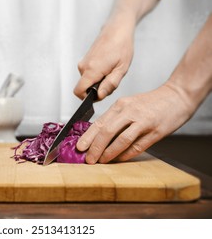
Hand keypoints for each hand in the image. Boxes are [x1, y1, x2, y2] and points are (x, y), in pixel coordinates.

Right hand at [73, 20, 133, 100]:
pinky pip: (89, 74)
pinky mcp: (85, 60)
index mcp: (92, 70)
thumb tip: (99, 96)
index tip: (101, 94)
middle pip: (85, 88)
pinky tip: (108, 66)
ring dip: (99, 81)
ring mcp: (83, 63)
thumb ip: (110, 84)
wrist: (117, 29)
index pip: (79, 91)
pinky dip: (98, 74)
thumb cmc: (122, 46)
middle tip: (113, 78)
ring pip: (88, 81)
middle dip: (98, 89)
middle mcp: (83, 67)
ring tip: (112, 69)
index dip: (88, 98)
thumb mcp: (122, 68)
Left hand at [76, 84, 192, 163]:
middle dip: (95, 147)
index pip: (100, 122)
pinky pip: (138, 146)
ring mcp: (143, 122)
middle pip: (107, 131)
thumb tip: (98, 136)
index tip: (79, 147)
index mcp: (121, 105)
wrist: (177, 96)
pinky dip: (126, 154)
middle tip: (88, 159)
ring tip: (101, 160)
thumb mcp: (130, 105)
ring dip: (109, 153)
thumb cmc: (152, 103)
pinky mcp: (156, 131)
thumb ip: (116, 118)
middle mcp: (130, 112)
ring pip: (121, 140)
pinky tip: (119, 159)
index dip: (88, 136)